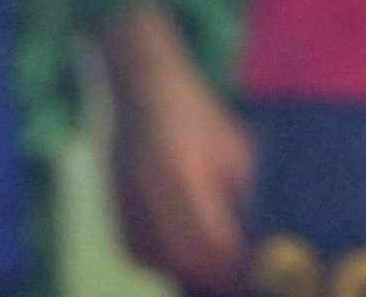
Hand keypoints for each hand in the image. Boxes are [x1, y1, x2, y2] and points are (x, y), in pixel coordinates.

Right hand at [110, 26, 256, 292]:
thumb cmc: (200, 114)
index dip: (230, 267)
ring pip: (154, 259)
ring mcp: (125, 200)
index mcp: (187, 174)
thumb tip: (254, 245)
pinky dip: (158, 259)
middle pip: (181, 258)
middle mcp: (150, 192)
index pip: (210, 242)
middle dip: (209, 275)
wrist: (144, 88)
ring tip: (209, 269)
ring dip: (182, 270)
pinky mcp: (112, 206)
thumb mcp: (235, 150)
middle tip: (231, 282)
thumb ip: (241, 198)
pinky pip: (134, 250)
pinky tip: (180, 254)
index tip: (249, 277)